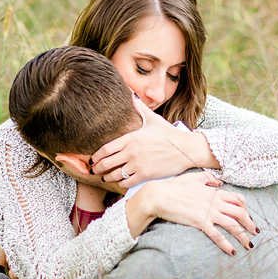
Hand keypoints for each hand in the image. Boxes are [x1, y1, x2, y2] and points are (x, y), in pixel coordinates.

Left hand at [90, 104, 217, 187]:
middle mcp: (131, 151)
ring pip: (115, 175)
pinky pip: (126, 183)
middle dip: (97, 168)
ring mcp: (138, 164)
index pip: (105, 149)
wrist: (185, 149)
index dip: (95, 156)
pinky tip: (120, 182)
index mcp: (130, 138)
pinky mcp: (145, 175)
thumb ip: (139, 108)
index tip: (92, 159)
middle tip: (94, 170)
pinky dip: (121, 184)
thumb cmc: (169, 134)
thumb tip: (131, 94)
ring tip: (105, 178)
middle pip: (106, 163)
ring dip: (107, 177)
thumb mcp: (153, 118)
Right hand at [135, 172, 258, 255]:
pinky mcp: (201, 223)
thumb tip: (219, 181)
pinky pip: (218, 236)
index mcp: (214, 191)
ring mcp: (209, 212)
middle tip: (256, 232)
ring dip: (243, 236)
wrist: (159, 196)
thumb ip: (208, 178)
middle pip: (240, 212)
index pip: (237, 199)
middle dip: (250, 223)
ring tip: (249, 246)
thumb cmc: (174, 187)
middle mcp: (215, 202)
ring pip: (233, 225)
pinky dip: (226, 244)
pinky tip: (232, 252)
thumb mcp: (193, 178)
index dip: (246, 208)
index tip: (248, 216)